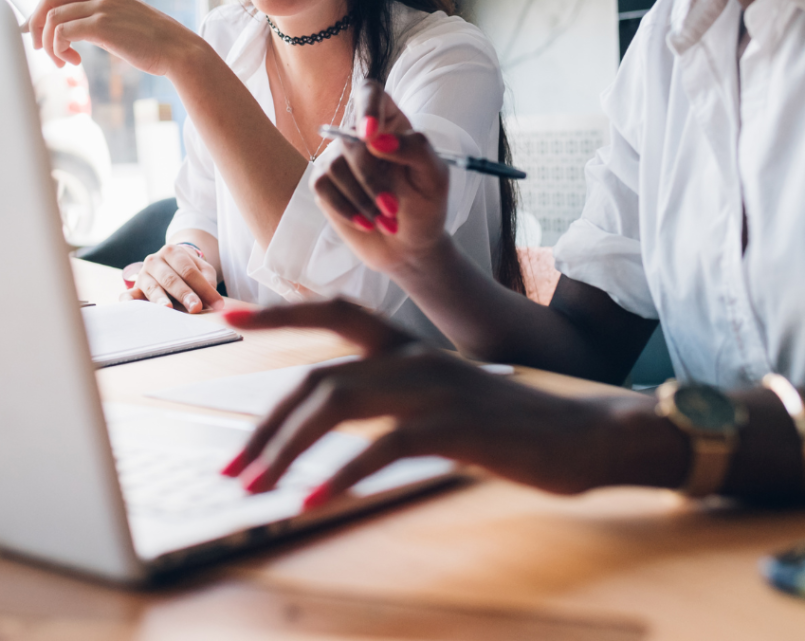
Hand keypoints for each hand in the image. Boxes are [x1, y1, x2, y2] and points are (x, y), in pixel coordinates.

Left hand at [28, 0, 192, 73]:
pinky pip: (62, 33)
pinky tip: (72, 62)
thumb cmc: (155, 43)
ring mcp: (100, 8)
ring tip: (60, 62)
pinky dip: (59, 49)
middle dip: (35, 24)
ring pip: (52, 18)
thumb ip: (100, 18)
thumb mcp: (123, 22)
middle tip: (39, 47)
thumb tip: (76, 30)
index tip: (43, 35)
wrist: (178, 51)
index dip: (42, 13)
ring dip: (49, 43)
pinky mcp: (101, 26)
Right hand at [125, 243, 224, 312]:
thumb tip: (212, 298)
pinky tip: (128, 306)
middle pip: (171, 278)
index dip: (204, 287)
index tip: (216, 303)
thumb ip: (208, 281)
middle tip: (196, 307)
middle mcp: (154, 260)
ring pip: (153, 287)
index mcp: (172, 252)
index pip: (189, 271)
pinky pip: (129, 295)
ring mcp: (142, 274)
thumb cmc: (189, 271)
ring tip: (168, 308)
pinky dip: (128, 300)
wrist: (169, 265)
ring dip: (161, 299)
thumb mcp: (203, 270)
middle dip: (184, 294)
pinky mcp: (135, 289)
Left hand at [220, 300, 613, 505]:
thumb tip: (331, 422)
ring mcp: (434, 388)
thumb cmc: (508, 422)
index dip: (279, 313)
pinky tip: (314, 502)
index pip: (334, 313)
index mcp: (407, 347)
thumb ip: (392, 399)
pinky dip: (341, 476)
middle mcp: (412, 357)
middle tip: (235, 466)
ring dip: (287, 449)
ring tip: (256, 487)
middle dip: (268, 425)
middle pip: (318, 378)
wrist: (587, 434)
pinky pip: (382, 448)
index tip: (228, 318)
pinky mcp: (455, 426)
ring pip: (337, 404)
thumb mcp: (444, 398)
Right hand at [313, 81, 450, 276]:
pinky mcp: (324, 182)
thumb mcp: (435, 177)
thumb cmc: (426, 205)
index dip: (366, 107)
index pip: (370, 92)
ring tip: (386, 220)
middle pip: (350, 139)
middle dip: (371, 178)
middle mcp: (360, 135)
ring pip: (334, 166)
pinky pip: (322, 187)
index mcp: (391, 121)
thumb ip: (415, 149)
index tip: (370, 135)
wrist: (408, 246)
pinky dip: (346, 209)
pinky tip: (366, 223)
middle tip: (392, 207)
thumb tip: (376, 139)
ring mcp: (338, 157)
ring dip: (363, 199)